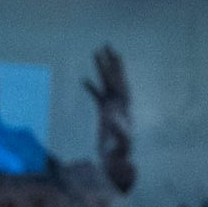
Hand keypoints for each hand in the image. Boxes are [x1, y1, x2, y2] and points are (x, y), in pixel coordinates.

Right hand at [83, 46, 135, 192]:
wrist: (116, 161)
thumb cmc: (120, 153)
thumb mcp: (122, 143)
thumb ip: (121, 131)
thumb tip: (114, 119)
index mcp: (123, 107)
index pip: (119, 84)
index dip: (115, 70)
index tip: (113, 56)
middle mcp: (120, 104)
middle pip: (115, 78)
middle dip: (111, 62)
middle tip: (106, 44)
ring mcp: (112, 107)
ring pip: (106, 83)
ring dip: (101, 69)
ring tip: (96, 52)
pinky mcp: (104, 113)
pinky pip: (97, 96)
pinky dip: (91, 87)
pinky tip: (83, 80)